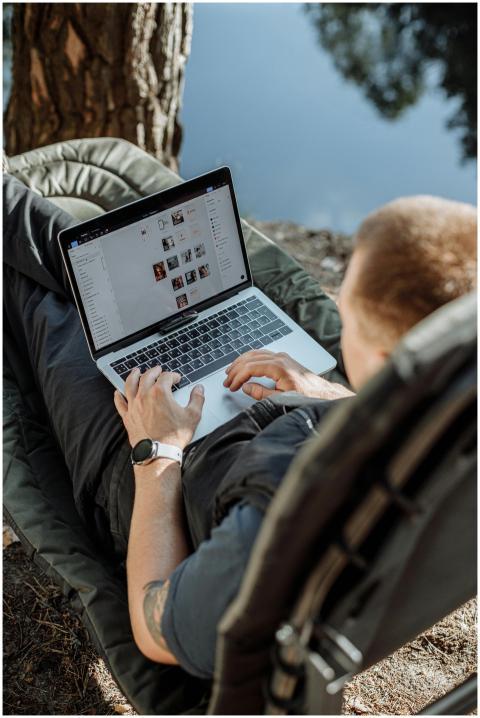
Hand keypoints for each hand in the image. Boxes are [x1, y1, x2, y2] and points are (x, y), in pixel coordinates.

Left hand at [114, 366, 204, 449]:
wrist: (159, 453)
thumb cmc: (174, 436)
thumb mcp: (192, 416)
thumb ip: (197, 399)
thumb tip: (199, 389)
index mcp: (160, 393)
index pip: (166, 377)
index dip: (173, 375)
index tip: (177, 378)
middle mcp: (145, 396)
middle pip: (147, 376)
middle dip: (154, 371)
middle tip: (158, 370)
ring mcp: (134, 406)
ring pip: (130, 385)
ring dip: (133, 376)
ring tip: (136, 371)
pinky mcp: (128, 416)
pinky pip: (120, 403)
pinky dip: (118, 396)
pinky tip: (117, 392)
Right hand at [223, 350, 353, 400]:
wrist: (322, 393)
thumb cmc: (306, 396)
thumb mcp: (281, 399)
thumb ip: (261, 393)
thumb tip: (246, 388)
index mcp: (278, 367)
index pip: (250, 368)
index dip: (237, 377)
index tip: (231, 386)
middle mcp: (279, 358)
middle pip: (250, 359)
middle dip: (236, 370)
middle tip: (227, 381)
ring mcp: (281, 356)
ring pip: (254, 353)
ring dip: (241, 362)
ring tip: (231, 372)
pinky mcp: (283, 358)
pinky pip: (261, 354)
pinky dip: (250, 359)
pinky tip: (244, 364)